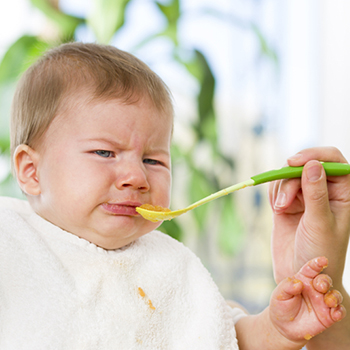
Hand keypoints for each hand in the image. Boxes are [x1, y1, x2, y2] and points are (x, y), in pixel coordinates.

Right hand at [268, 147, 349, 286]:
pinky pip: (277, 187)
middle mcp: (323, 192)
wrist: (299, 274)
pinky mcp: (287, 203)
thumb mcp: (320, 222)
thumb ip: (316, 193)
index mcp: (342, 194)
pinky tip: (277, 209)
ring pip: (288, 176)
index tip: (295, 162)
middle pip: (305, 166)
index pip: (333, 161)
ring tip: (281, 210)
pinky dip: (274, 194)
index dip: (315, 156)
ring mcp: (304, 197)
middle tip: (283, 201)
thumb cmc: (320, 252)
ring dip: (281, 190)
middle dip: (291, 179)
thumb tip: (312, 165)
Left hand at [270, 257, 345, 344]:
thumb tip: (298, 283)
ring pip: (335, 295)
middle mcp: (315, 288)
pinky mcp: (328, 315)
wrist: (284, 326)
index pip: (311, 268)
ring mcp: (323, 301)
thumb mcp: (279, 295)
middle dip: (325, 281)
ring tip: (329, 301)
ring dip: (334, 297)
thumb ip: (287, 286)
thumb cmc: (281, 305)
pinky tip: (335, 313)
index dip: (317, 263)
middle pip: (325, 280)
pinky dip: (339, 311)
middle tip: (320, 286)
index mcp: (303, 279)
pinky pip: (339, 311)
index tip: (323, 260)